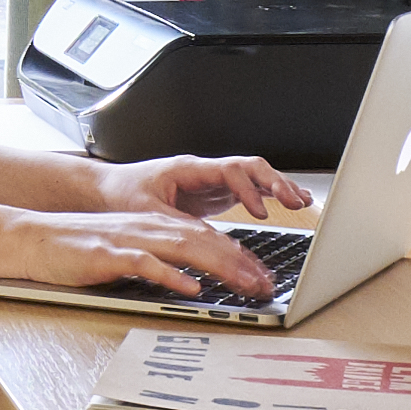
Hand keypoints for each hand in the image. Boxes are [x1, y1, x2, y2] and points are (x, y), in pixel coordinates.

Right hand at [0, 206, 280, 304]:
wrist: (33, 238)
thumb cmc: (78, 249)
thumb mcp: (127, 250)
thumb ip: (160, 260)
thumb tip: (194, 279)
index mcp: (154, 225)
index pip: (207, 236)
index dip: (239, 255)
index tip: (263, 274)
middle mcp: (147, 227)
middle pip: (205, 240)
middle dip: (241, 262)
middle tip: (267, 284)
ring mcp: (128, 240)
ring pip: (185, 247)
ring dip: (220, 267)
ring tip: (245, 284)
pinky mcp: (108, 255)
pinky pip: (146, 264)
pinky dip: (171, 276)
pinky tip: (192, 288)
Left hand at [105, 152, 314, 225]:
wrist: (109, 189)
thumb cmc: (123, 195)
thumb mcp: (148, 212)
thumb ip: (180, 225)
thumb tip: (207, 242)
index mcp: (189, 169)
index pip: (230, 171)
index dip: (248, 190)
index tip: (260, 210)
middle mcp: (205, 172)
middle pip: (250, 167)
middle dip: (275, 183)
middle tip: (296, 201)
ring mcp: (212, 182)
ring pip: (254, 176)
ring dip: (278, 187)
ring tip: (302, 201)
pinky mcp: (214, 195)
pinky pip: (249, 190)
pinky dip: (270, 195)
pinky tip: (289, 204)